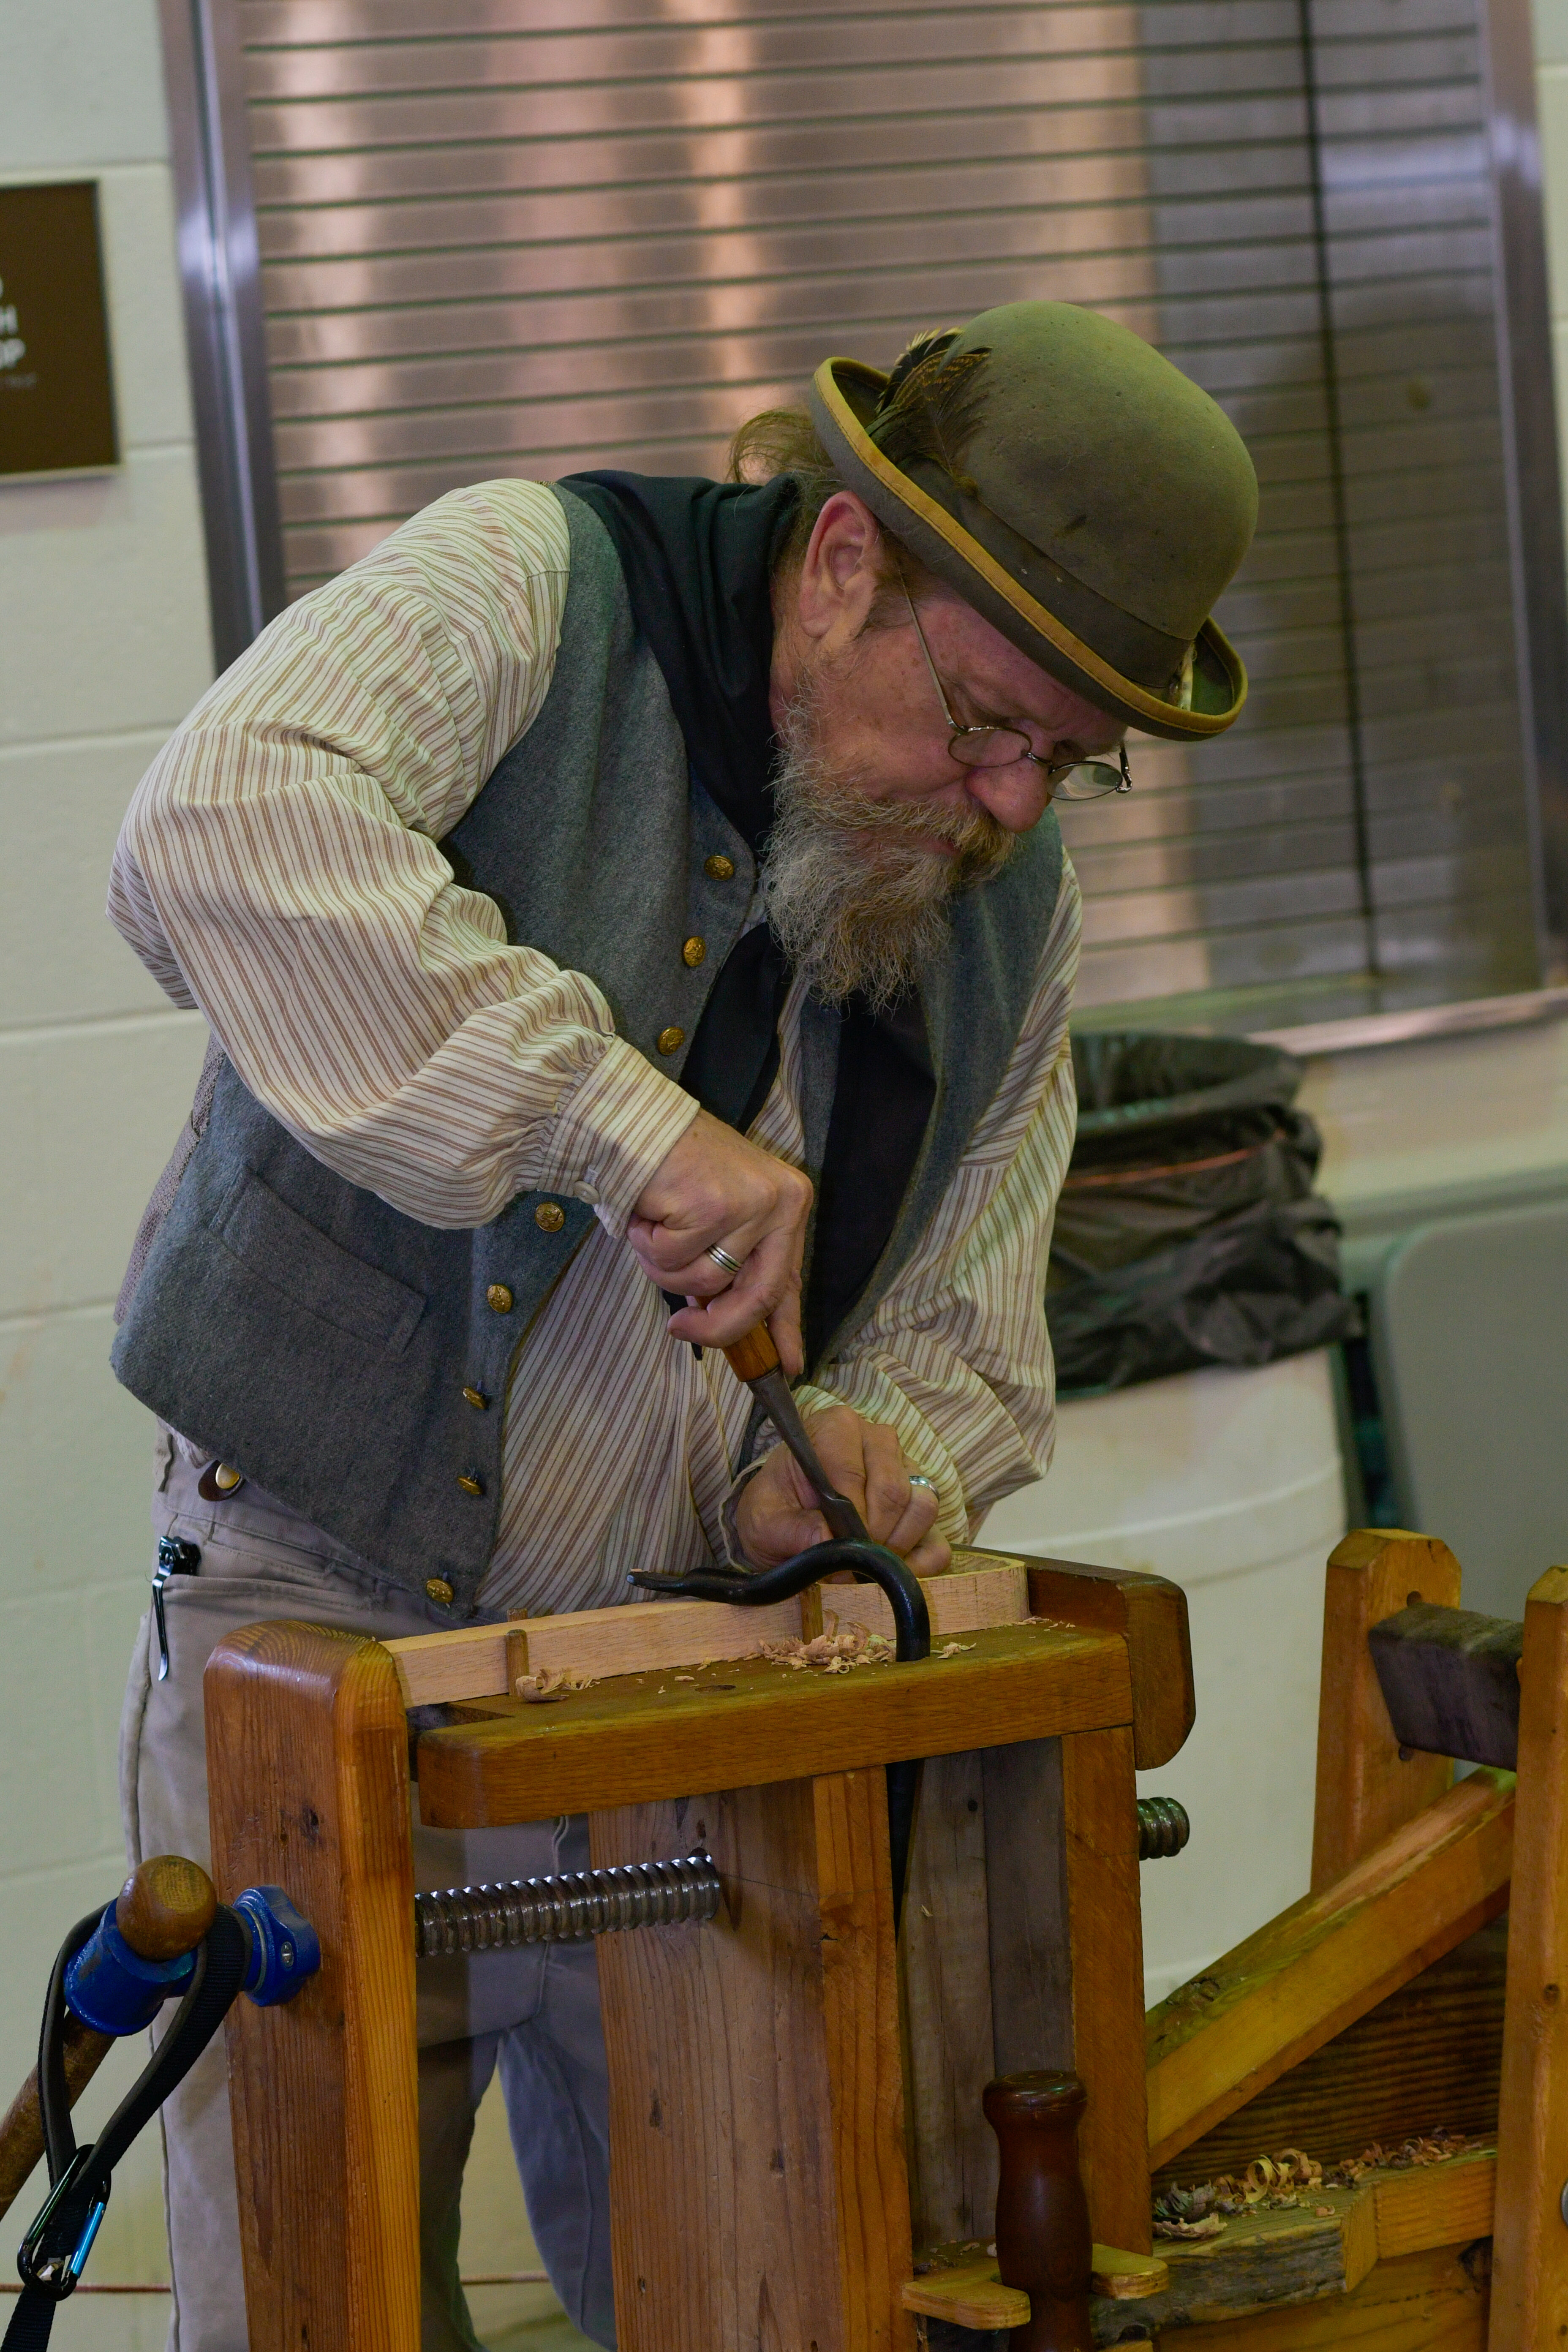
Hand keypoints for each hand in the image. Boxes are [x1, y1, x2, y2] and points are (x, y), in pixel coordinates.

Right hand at [628, 1109, 812, 1373]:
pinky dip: (647, 1243)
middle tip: (681, 1329)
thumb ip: (730, 1266)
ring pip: (704, 1280)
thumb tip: (726, 1323)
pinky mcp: (712, 1206)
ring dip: (665, 1265)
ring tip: (654, 1226)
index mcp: (788, 1204)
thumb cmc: (672, 1169)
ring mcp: (749, 1204)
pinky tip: (646, 1212)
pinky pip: (672, 1259)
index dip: (786, 1330)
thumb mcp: (718, 1219)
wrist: (632, 1121)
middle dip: (715, 1326)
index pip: (790, 1282)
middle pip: (756, 1296)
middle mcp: (779, 1203)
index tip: (789, 1367)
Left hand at [733, 1403, 951, 1573]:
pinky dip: (918, 1567)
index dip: (847, 1516)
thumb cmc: (774, 1512)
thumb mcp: (764, 1523)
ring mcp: (908, 1472)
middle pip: (894, 1490)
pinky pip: (938, 1542)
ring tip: (864, 1563)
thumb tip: (828, 1538)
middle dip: (871, 1535)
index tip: (834, 1543)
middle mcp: (879, 1441)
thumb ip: (790, 1530)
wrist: (784, 1527)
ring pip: (923, 1507)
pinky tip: (888, 1573)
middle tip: (847, 1559)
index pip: (853, 1471)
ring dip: (895, 1547)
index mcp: (837, 1429)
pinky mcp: (923, 1510)